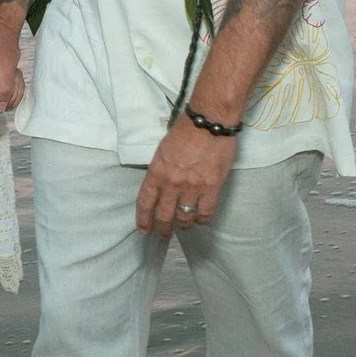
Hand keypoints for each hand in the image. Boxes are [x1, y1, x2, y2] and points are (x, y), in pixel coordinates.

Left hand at [136, 115, 237, 236]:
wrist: (210, 121)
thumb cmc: (185, 129)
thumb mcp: (163, 149)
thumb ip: (161, 170)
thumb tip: (162, 185)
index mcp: (156, 171)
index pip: (145, 202)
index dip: (143, 219)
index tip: (144, 229)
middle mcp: (172, 183)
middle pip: (163, 215)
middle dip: (161, 228)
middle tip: (162, 234)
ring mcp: (192, 187)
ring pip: (184, 217)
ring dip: (182, 225)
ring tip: (182, 226)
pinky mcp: (212, 188)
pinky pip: (205, 212)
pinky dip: (202, 220)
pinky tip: (200, 220)